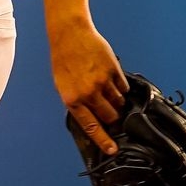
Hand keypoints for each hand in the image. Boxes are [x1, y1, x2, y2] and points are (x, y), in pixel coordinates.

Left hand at [49, 23, 127, 154]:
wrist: (70, 35)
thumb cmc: (64, 61)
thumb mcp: (62, 85)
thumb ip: (77, 102)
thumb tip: (91, 119)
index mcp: (72, 99)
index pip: (90, 126)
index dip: (103, 140)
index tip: (113, 150)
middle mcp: (88, 93)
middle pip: (110, 116)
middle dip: (113, 117)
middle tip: (111, 112)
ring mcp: (102, 82)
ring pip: (119, 102)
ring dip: (117, 101)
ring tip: (107, 90)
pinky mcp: (114, 71)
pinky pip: (123, 87)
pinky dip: (120, 87)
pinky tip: (111, 79)